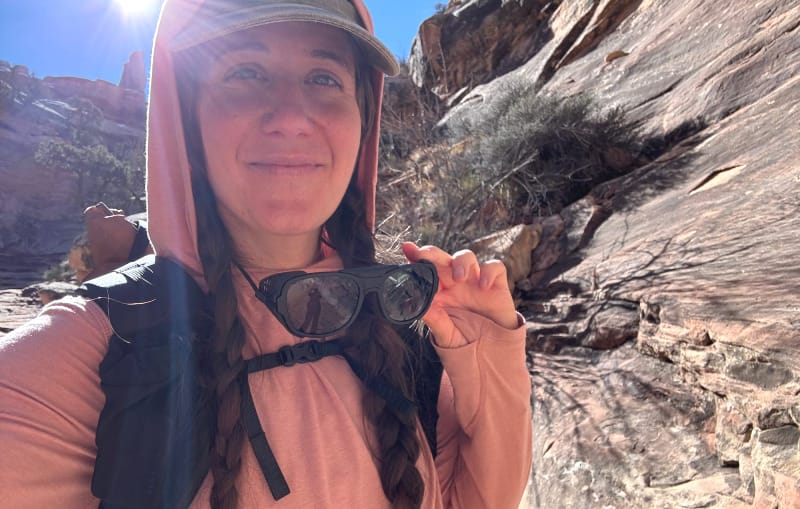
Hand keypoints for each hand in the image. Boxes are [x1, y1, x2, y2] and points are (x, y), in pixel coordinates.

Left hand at [402, 242, 518, 347]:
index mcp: (439, 291)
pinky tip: (484, 287)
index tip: (406, 248)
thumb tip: (418, 308)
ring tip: (459, 278)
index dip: (416, 257)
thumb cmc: (466, 341)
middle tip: (423, 254)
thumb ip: (435, 321)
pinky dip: (489, 272)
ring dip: (460, 262)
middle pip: (442, 258)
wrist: (492, 353)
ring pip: (467, 256)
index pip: (426, 270)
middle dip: (432, 253)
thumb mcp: (447, 334)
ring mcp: (475, 281)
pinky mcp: (496, 284)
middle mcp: (455, 282)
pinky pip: (494, 267)